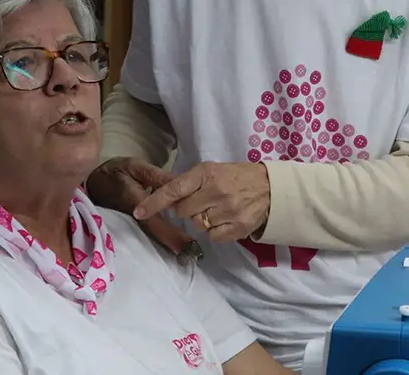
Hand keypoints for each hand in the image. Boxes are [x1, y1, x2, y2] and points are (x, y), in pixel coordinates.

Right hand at [86, 157, 195, 257]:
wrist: (92, 182)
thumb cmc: (115, 172)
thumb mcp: (134, 166)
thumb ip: (155, 176)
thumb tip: (176, 183)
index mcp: (133, 200)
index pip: (153, 220)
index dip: (169, 232)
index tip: (186, 242)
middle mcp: (131, 216)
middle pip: (154, 232)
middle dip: (172, 242)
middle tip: (193, 252)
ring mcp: (129, 223)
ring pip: (151, 235)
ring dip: (168, 242)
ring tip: (187, 249)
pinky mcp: (130, 225)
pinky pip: (147, 231)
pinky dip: (161, 236)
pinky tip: (175, 241)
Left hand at [133, 162, 270, 242]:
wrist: (270, 188)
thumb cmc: (235, 177)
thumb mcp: (212, 170)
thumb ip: (187, 182)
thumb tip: (159, 193)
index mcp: (206, 174)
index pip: (174, 189)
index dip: (154, 202)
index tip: (138, 212)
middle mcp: (216, 191)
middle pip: (183, 211)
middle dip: (187, 209)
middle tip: (201, 202)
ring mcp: (228, 211)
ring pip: (198, 225)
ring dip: (202, 219)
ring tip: (217, 209)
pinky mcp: (238, 228)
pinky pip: (212, 236)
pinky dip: (215, 231)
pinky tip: (225, 219)